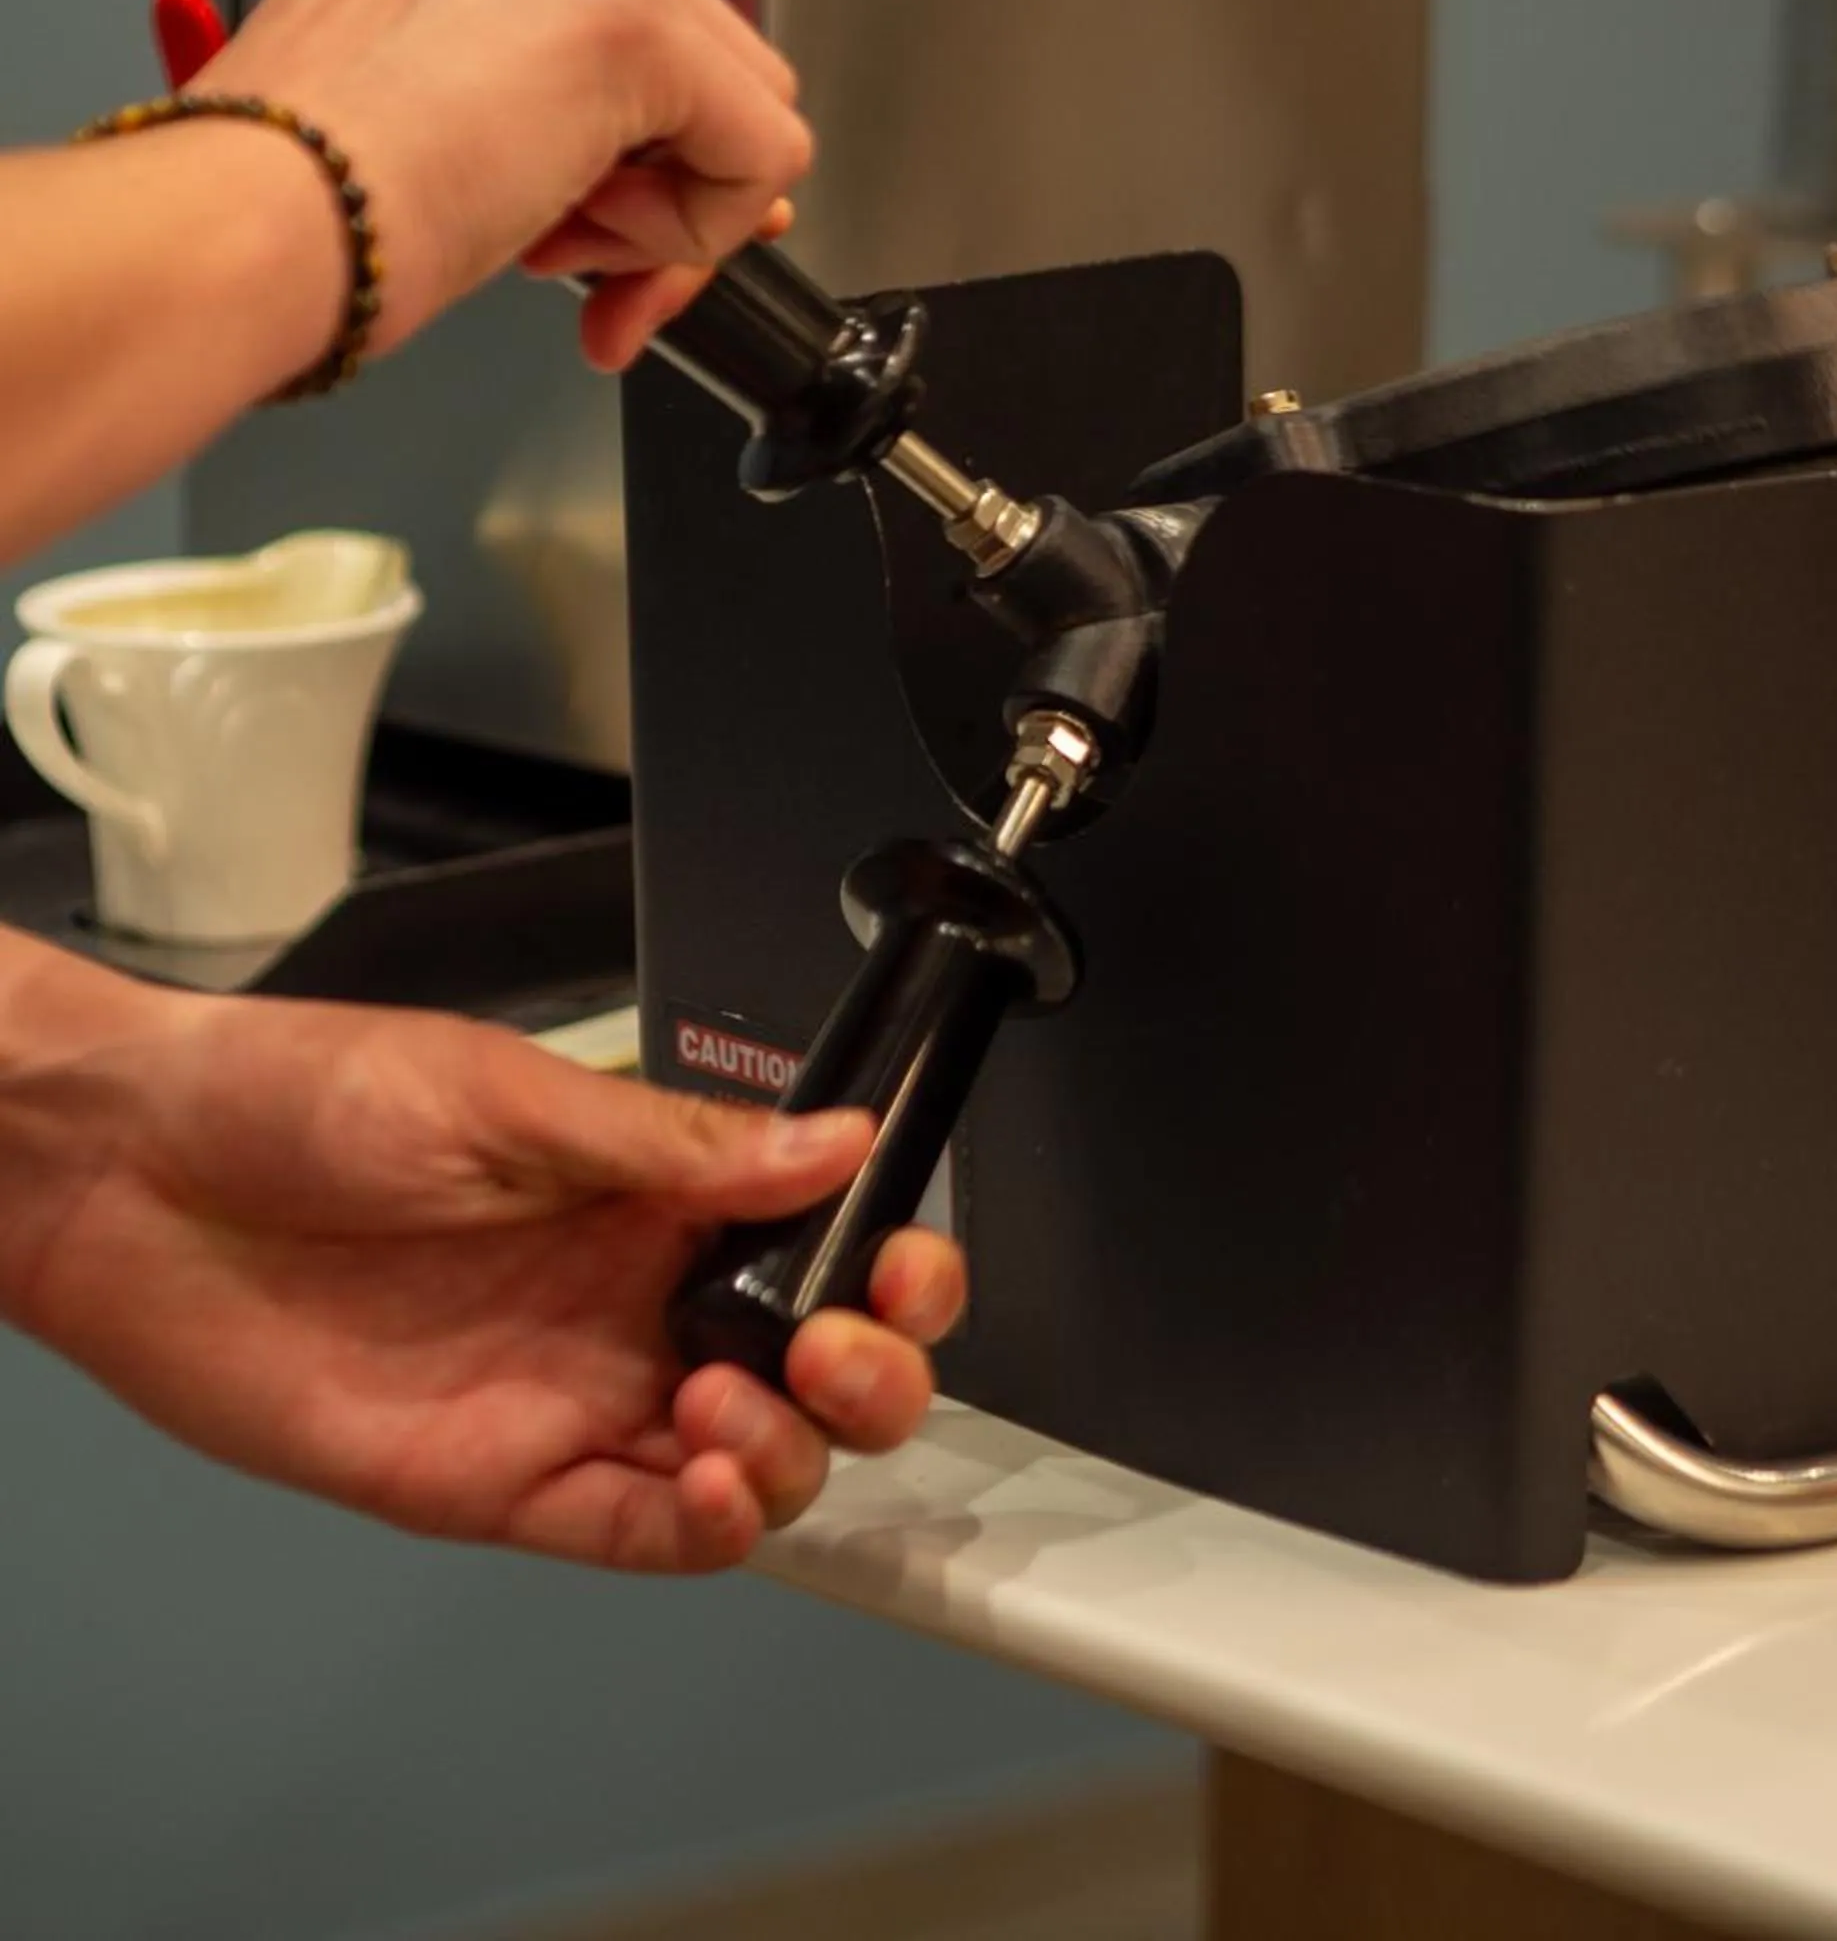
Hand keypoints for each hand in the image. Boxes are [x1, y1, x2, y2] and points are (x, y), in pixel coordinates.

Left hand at [0, 957, 963, 1572]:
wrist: (138, 1180)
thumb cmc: (298, 1097)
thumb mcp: (505, 1093)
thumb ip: (676, 1140)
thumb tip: (837, 1139)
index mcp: (650, 1189)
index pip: (823, 1240)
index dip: (893, 1264)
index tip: (906, 1261)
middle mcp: (631, 1297)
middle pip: (820, 1371)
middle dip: (875, 1373)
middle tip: (842, 1342)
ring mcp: (575, 1395)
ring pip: (754, 1464)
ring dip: (792, 1452)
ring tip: (737, 1404)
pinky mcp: (504, 1481)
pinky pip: (640, 1534)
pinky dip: (707, 1528)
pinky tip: (710, 1482)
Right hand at [199, 0, 812, 369]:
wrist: (253, 215)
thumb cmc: (293, 190)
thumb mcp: (435, 120)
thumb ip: (557, 121)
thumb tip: (686, 176)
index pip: (622, 31)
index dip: (615, 157)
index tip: (564, 228)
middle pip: (696, 66)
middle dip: (650, 193)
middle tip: (561, 258)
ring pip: (740, 109)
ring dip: (658, 214)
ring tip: (540, 237)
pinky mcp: (640, 23)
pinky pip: (761, 155)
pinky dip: (692, 232)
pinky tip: (573, 230)